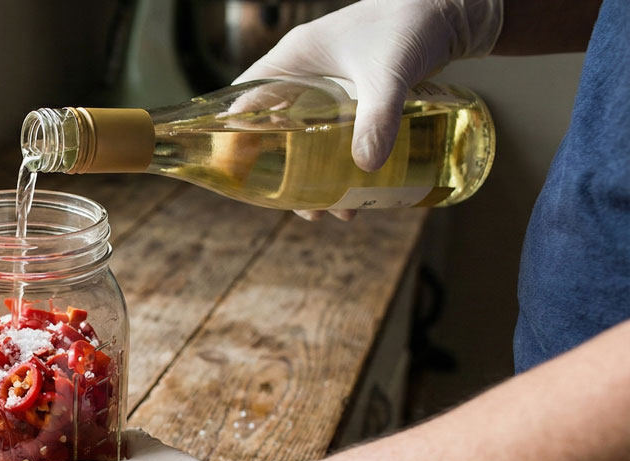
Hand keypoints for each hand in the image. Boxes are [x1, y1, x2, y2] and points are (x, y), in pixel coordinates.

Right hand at [234, 0, 500, 220]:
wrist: (454, 8)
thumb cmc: (411, 23)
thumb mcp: (388, 72)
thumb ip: (378, 116)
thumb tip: (366, 168)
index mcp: (295, 57)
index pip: (247, 96)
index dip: (237, 133)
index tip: (241, 171)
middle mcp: (307, 72)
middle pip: (277, 128)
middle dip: (285, 173)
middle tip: (301, 205)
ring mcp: (333, 85)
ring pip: (309, 137)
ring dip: (318, 176)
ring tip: (335, 209)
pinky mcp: (359, 97)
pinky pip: (338, 135)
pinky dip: (342, 163)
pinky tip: (360, 187)